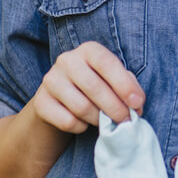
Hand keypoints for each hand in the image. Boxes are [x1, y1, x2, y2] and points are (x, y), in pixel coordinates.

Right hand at [29, 41, 144, 133]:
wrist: (58, 102)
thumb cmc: (94, 88)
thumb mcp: (111, 80)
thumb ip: (127, 86)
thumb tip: (136, 105)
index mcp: (89, 50)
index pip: (107, 63)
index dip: (124, 85)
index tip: (137, 104)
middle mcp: (67, 60)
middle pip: (94, 87)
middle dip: (115, 108)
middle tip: (126, 121)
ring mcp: (50, 80)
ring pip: (81, 107)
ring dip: (99, 120)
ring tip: (105, 122)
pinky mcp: (40, 102)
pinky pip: (67, 121)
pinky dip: (81, 127)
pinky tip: (84, 123)